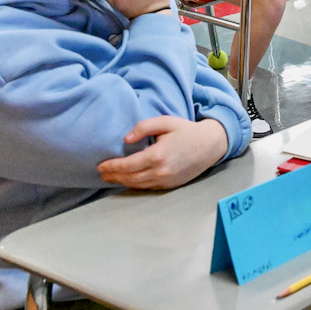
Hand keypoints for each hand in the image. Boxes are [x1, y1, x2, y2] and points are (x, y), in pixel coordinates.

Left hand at [97, 116, 229, 188]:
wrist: (210, 145)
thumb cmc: (187, 131)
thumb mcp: (166, 122)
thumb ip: (144, 127)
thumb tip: (126, 139)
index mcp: (157, 155)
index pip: (128, 165)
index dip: (112, 166)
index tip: (100, 166)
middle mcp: (160, 171)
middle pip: (130, 178)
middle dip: (114, 176)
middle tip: (102, 174)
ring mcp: (166, 180)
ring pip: (138, 185)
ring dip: (122, 182)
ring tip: (111, 178)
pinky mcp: (171, 185)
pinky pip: (148, 187)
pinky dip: (135, 185)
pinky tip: (129, 180)